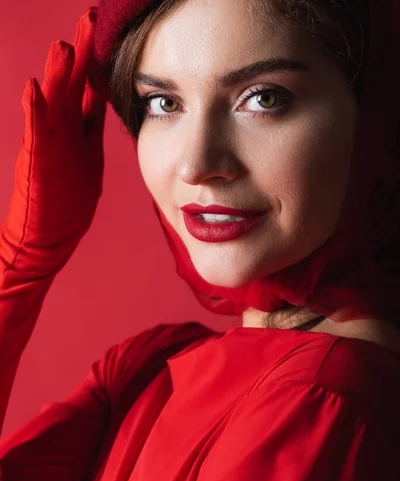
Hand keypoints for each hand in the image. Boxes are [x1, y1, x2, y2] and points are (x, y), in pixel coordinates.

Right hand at [0, 6, 106, 276]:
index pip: (90, 86)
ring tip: (63, 46)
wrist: (47, 234)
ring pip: (54, 103)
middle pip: (73, 85)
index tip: (106, 29)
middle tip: (90, 19)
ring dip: (58, 76)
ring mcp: (49, 146)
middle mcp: (62, 131)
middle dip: (81, 52)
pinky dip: (34, 111)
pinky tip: (33, 88)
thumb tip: (104, 96)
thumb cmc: (69, 198)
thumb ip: (90, 125)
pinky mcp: (38, 164)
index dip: (98, 59)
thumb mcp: (86, 155)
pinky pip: (35, 134)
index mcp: (78, 130)